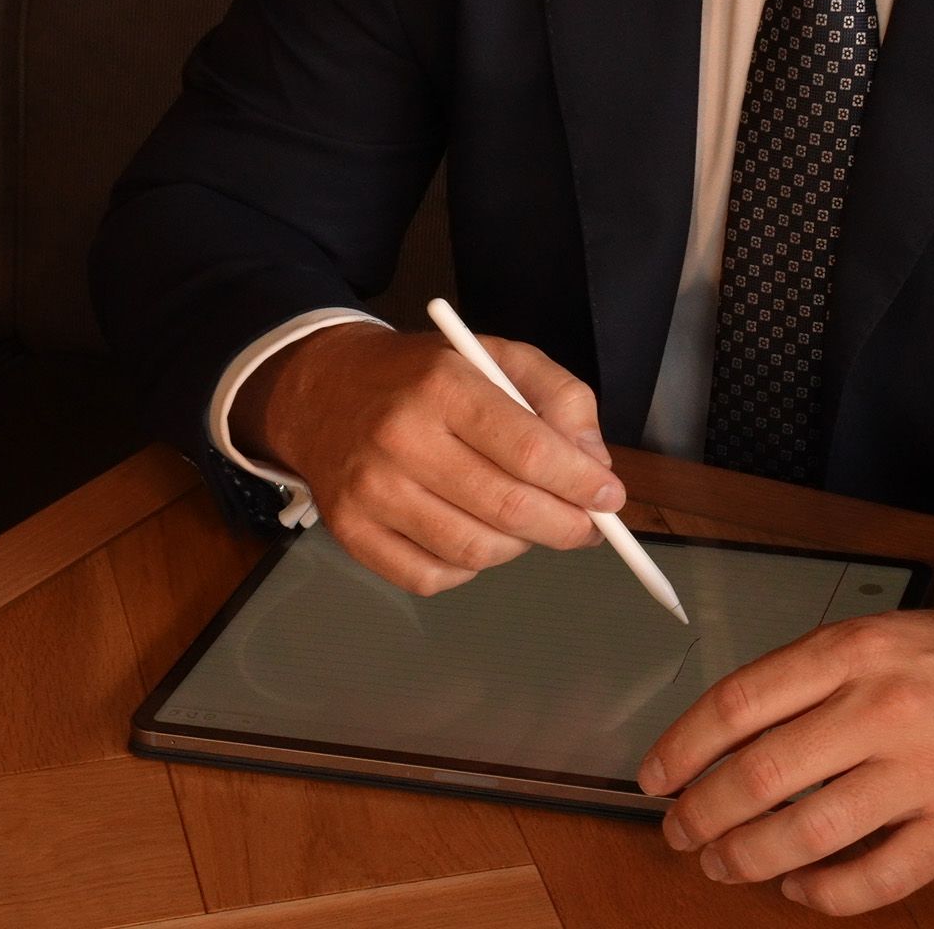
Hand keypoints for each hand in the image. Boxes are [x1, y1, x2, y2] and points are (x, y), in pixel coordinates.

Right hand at [233, 322, 623, 595]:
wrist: (323, 390)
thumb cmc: (422, 377)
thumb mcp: (496, 356)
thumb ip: (559, 397)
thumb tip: (595, 466)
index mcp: (442, 384)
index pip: (531, 451)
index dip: (581, 483)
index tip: (609, 497)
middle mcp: (400, 438)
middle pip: (507, 509)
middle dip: (565, 526)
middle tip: (585, 526)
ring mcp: (370, 490)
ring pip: (474, 550)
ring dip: (518, 547)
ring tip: (525, 524)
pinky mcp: (350, 531)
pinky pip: (431, 577)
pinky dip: (468, 568)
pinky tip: (471, 535)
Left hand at [636, 593, 933, 915]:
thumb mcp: (877, 639)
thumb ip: (806, 679)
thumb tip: (719, 732)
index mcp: (853, 652)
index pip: (738, 704)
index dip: (683, 748)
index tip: (656, 777)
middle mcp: (884, 708)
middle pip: (760, 774)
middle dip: (703, 813)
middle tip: (680, 830)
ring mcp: (924, 771)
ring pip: (808, 832)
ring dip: (748, 857)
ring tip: (723, 863)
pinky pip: (875, 878)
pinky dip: (824, 893)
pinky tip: (799, 888)